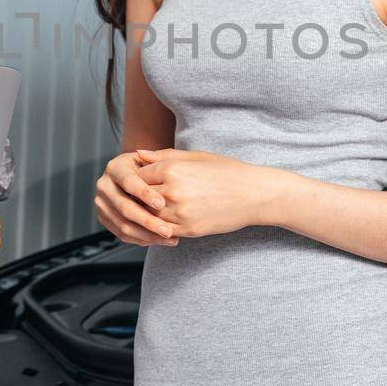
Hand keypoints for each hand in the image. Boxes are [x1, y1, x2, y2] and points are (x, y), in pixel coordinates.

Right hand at [94, 151, 177, 246]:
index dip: (144, 194)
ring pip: (123, 225)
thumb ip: (154, 159)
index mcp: (115, 168)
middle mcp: (104, 185)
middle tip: (168, 229)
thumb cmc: (148, 167)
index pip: (128, 182)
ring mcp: (102, 203)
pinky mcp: (104, 218)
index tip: (162, 204)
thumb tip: (146, 155)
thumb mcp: (152, 159)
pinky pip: (122, 234)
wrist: (136, 176)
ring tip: (168, 237)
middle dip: (148, 221)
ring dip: (147, 235)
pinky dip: (142, 239)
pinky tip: (159, 240)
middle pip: (124, 207)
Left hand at [133, 147, 287, 239]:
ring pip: (148, 217)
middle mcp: (172, 190)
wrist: (253, 194)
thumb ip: (163, 156)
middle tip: (133, 200)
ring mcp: (179, 212)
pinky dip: (158, 228)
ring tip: (145, 212)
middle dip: (136, 198)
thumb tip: (138, 154)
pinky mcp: (188, 229)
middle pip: (139, 198)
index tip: (136, 182)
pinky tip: (160, 224)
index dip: (135, 179)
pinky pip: (163, 231)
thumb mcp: (195, 156)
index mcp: (172, 168)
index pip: (137, 176)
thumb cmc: (226, 171)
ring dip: (144, 215)